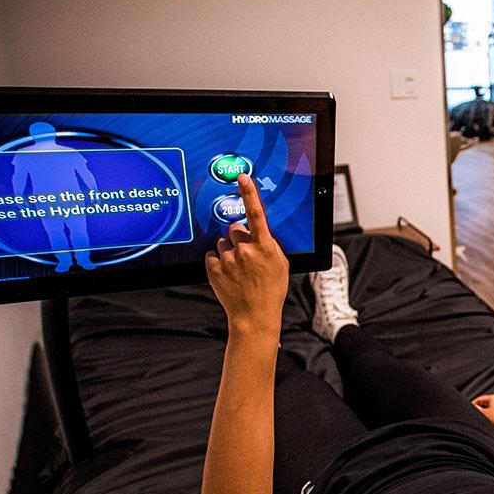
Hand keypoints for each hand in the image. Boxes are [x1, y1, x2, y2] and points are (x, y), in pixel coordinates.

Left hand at [205, 174, 288, 335]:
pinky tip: (228, 275)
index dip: (249, 193)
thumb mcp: (281, 264)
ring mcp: (228, 259)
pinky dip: (219, 262)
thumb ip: (270, 244)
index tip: (242, 178)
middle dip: (238, 237)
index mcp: (265, 247)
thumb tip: (258, 232)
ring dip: (229, 251)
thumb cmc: (270, 291)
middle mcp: (245, 249)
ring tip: (238, 269)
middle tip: (245, 256)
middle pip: (235, 229)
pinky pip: (213, 255)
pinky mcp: (214, 268)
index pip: (256, 213)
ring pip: (223, 242)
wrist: (254, 316)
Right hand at [471, 393, 493, 428]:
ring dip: (488, 412)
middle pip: (487, 403)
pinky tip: (493, 421)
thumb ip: (476, 409)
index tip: (469, 408)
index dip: (473, 404)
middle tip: (476, 414)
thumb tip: (474, 407)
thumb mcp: (483, 414)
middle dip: (481, 408)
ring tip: (484, 418)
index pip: (480, 399)